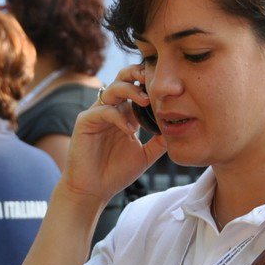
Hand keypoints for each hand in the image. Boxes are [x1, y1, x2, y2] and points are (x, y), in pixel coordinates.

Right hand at [61, 65, 167, 204]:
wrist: (93, 191)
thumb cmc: (116, 173)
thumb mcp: (145, 155)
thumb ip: (159, 141)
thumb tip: (178, 130)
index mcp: (125, 115)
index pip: (137, 88)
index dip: (150, 82)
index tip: (167, 84)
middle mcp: (111, 110)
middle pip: (122, 79)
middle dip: (137, 73)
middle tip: (153, 78)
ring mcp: (96, 114)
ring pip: (112, 89)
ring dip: (130, 90)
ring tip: (145, 100)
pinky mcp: (85, 122)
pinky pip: (102, 111)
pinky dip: (118, 117)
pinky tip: (130, 130)